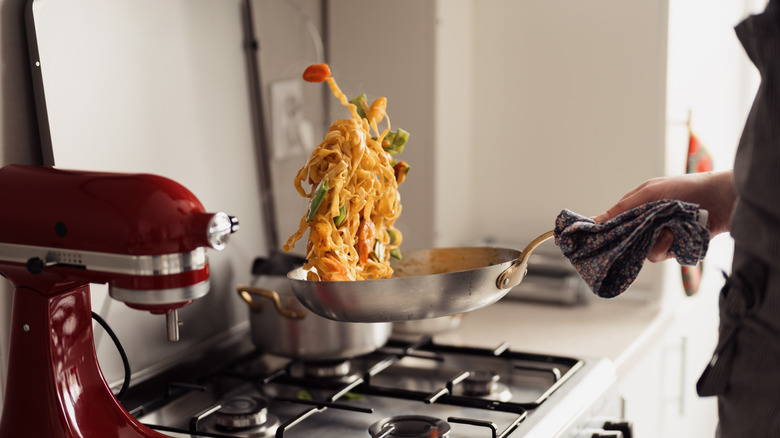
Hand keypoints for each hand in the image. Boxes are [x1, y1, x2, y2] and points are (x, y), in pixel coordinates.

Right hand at [593, 171, 735, 261]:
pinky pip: (660, 255)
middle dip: (633, 238)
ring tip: (670, 230)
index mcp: (637, 208)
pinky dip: (668, 246)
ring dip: (655, 241)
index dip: (606, 230)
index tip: (597, 238)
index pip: (614, 222)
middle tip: (644, 231)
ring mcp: (659, 237)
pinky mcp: (673, 248)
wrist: (719, 200)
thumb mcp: (650, 191)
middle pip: (626, 241)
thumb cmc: (686, 188)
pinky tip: (677, 235)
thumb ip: (624, 206)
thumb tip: (598, 219)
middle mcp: (646, 224)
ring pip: (643, 251)